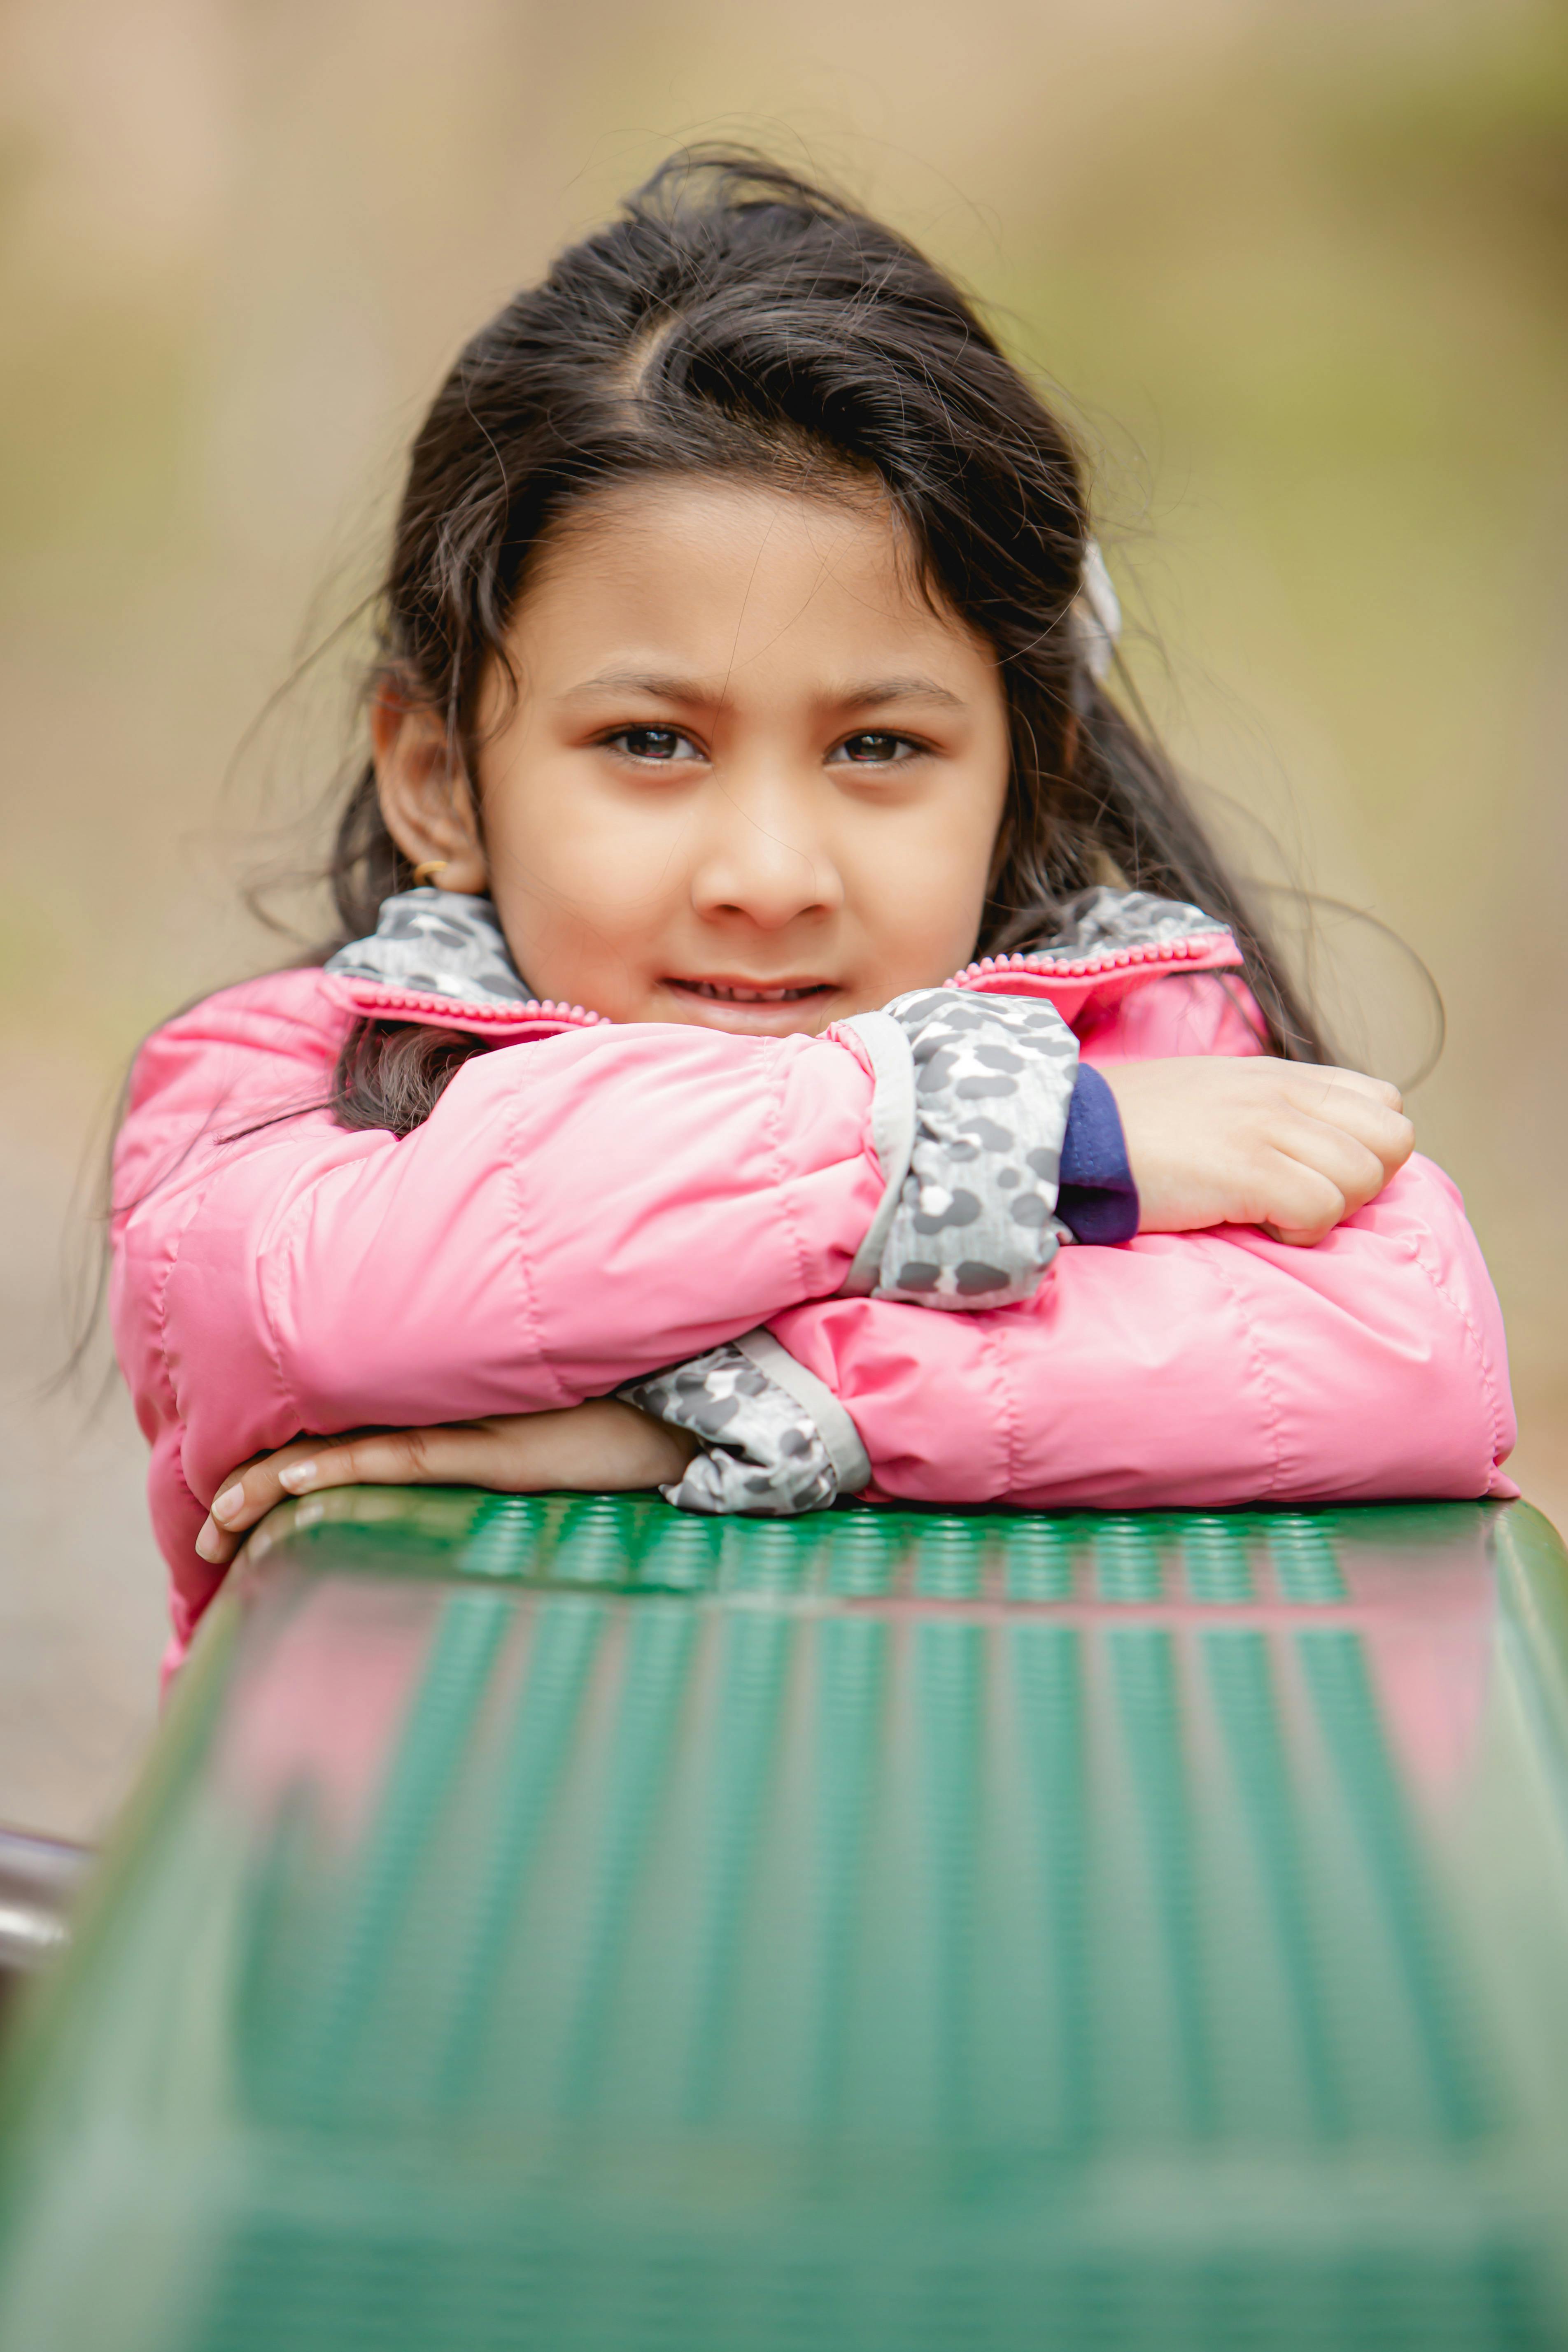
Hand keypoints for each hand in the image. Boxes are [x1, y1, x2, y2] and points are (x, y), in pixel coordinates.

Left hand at [194, 1398, 698, 1566]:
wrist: (678, 1418)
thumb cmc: (611, 1437)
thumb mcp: (526, 1460)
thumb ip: (473, 1470)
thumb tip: (433, 1508)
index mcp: (439, 1422)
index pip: (335, 1441)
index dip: (270, 1470)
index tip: (223, 1511)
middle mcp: (439, 1418)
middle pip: (318, 1445)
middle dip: (248, 1489)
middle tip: (204, 1534)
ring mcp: (461, 1430)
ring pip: (340, 1453)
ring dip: (267, 1489)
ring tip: (217, 1524)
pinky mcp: (489, 1450)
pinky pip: (398, 1458)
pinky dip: (336, 1468)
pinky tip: (288, 1484)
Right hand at [1099, 1057, 1413, 1245]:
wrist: (1068, 1133)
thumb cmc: (1131, 1130)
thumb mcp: (1213, 1098)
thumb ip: (1269, 1112)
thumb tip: (1311, 1155)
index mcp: (1281, 1076)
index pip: (1385, 1103)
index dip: (1366, 1149)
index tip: (1315, 1172)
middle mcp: (1284, 1093)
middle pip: (1393, 1142)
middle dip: (1362, 1184)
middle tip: (1301, 1198)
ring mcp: (1269, 1127)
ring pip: (1365, 1179)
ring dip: (1327, 1212)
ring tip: (1269, 1212)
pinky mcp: (1249, 1169)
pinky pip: (1322, 1211)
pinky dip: (1298, 1233)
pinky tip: (1254, 1225)